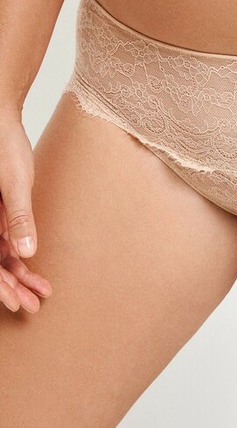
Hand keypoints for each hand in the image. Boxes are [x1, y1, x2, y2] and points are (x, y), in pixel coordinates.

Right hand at [0, 116, 51, 312]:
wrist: (2, 121)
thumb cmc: (4, 146)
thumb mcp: (14, 183)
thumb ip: (17, 217)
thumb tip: (25, 252)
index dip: (0, 286)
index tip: (17, 304)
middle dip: (11, 288)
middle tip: (34, 306)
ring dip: (18, 276)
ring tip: (41, 292)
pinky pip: (4, 241)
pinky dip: (18, 256)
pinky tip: (33, 269)